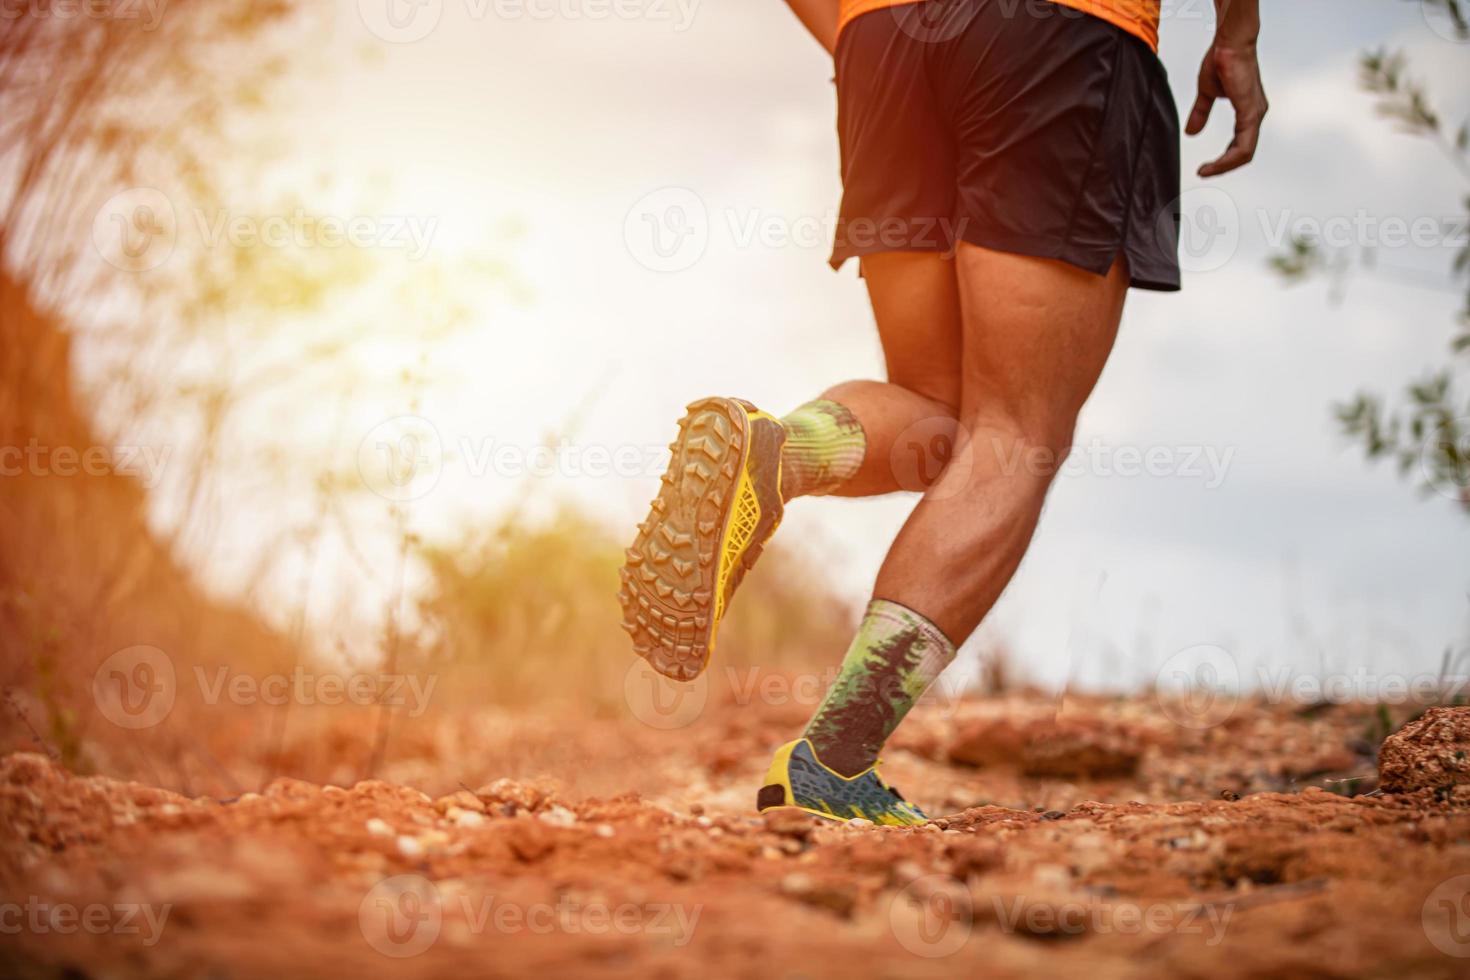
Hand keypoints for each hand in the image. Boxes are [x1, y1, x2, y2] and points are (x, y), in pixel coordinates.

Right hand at [1185, 40, 1267, 177]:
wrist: (1229, 43)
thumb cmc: (1222, 60)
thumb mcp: (1207, 93)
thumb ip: (1201, 113)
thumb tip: (1191, 132)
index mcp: (1248, 111)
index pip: (1240, 144)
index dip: (1223, 158)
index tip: (1204, 167)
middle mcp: (1256, 114)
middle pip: (1244, 153)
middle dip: (1223, 166)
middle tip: (1204, 172)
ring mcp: (1255, 114)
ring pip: (1245, 153)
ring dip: (1224, 166)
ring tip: (1206, 170)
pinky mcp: (1250, 113)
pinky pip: (1243, 146)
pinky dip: (1227, 159)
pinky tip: (1213, 163)